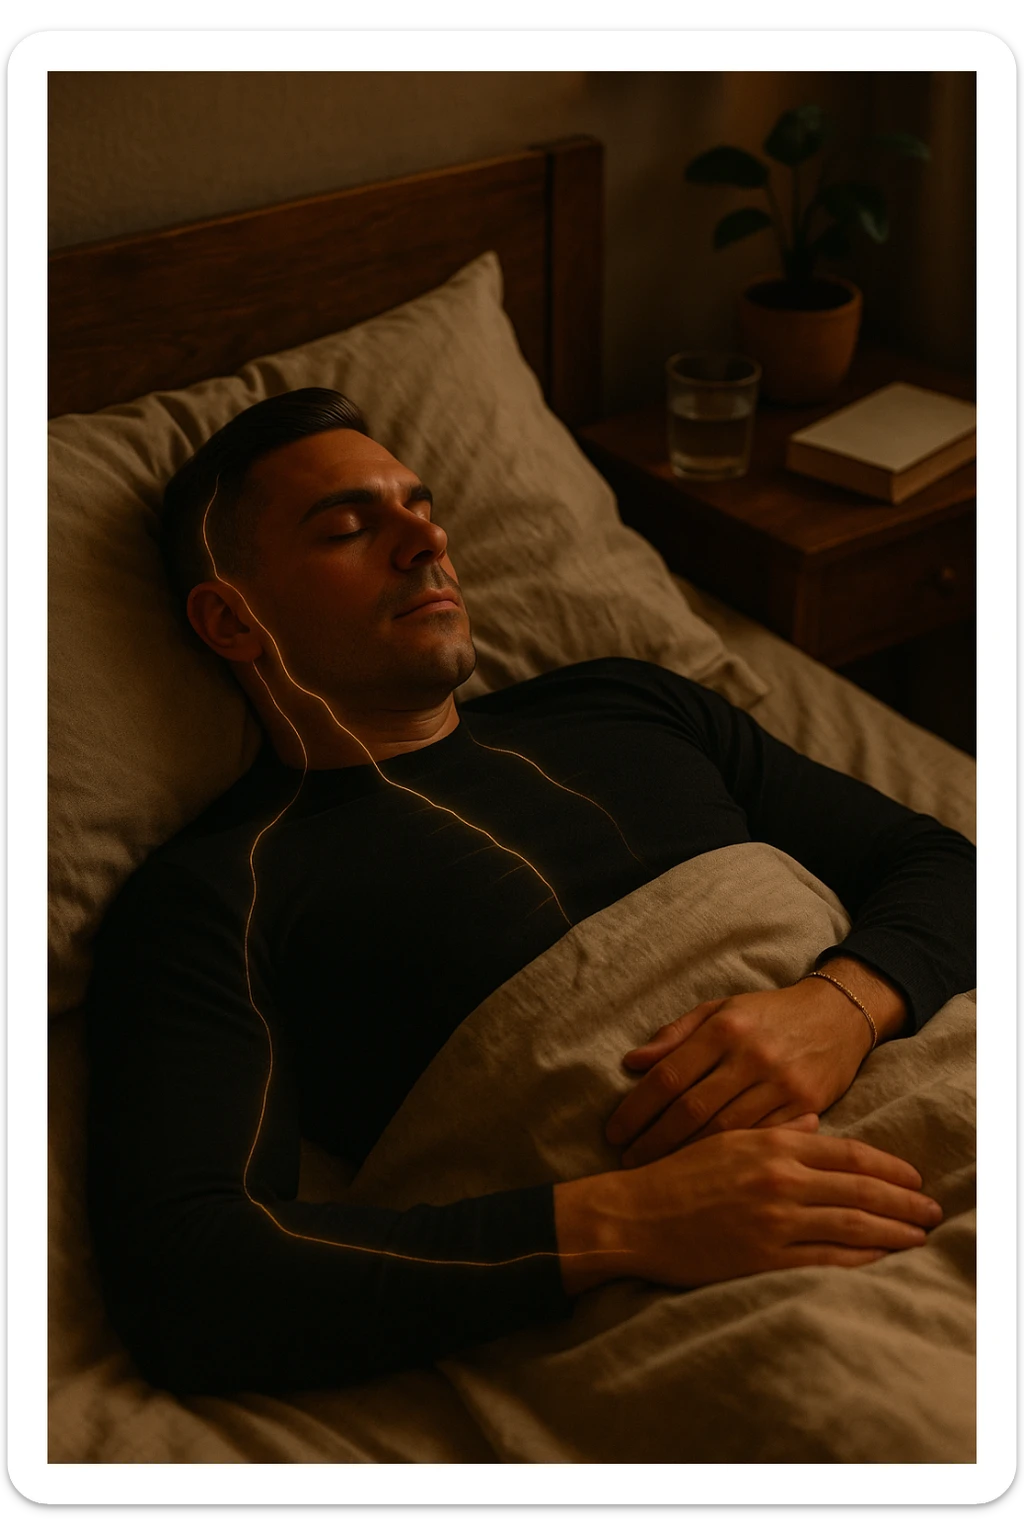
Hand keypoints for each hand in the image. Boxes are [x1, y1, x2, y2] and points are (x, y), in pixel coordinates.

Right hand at [555, 1129, 941, 1295]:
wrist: (633, 1214)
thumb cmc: (673, 1173)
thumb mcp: (725, 1135)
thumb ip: (773, 1127)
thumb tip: (814, 1122)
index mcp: (770, 1142)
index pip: (847, 1152)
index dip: (887, 1164)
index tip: (913, 1175)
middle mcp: (779, 1178)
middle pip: (859, 1187)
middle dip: (902, 1200)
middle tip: (931, 1209)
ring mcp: (774, 1219)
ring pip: (851, 1223)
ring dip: (892, 1231)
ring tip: (918, 1235)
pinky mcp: (763, 1256)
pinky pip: (825, 1258)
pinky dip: (859, 1258)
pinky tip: (879, 1258)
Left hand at [606, 970, 898, 1166]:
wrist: (838, 1014)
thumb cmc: (768, 1014)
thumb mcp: (720, 1009)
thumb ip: (676, 1036)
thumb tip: (632, 1063)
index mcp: (724, 1028)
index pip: (668, 1075)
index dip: (636, 1108)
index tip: (613, 1133)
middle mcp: (751, 1056)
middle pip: (692, 1109)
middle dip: (654, 1140)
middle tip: (627, 1161)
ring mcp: (781, 1083)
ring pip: (725, 1131)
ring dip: (686, 1155)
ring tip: (658, 1171)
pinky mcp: (808, 1106)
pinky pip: (761, 1140)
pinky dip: (731, 1158)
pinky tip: (707, 1172)